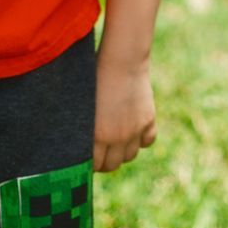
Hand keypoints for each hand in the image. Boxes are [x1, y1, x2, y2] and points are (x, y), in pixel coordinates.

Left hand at [93, 59, 157, 173]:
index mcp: (96, 135)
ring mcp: (134, 130)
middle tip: (102, 152)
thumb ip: (82, 127)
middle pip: (113, 165)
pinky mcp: (148, 120)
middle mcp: (116, 137)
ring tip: (117, 141)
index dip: (91, 163)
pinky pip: (148, 141)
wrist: (122, 62)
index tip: (88, 157)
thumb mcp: (84, 105)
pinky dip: (142, 139)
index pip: (95, 165)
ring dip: (123, 151)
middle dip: (106, 162)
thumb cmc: (95, 78)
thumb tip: (79, 143)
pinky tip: (135, 131)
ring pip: (130, 156)